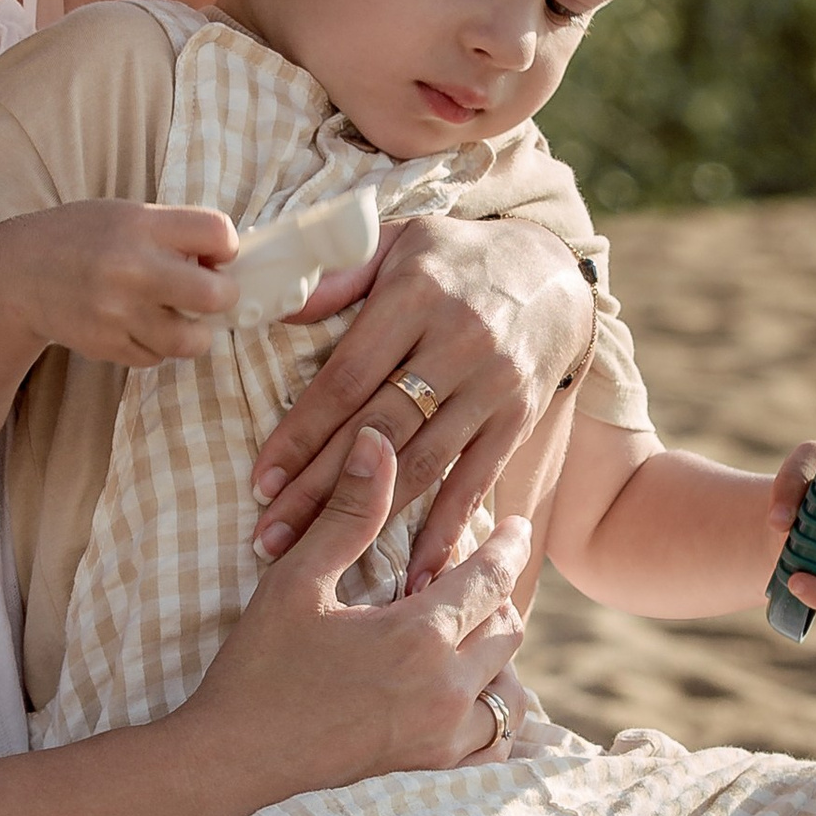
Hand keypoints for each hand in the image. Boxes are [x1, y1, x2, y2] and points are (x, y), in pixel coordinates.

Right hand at [0, 201, 237, 368]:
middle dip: (222, 295)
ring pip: (191, 340)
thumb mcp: (126, 215)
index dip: (226, 247)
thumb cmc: (82, 238)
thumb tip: (227, 265)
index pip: (218, 233)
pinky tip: (139, 326)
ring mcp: (118, 312)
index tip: (214, 255)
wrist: (18, 273)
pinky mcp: (105, 345)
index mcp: (141, 225)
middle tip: (208, 292)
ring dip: (193, 331)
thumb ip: (173, 233)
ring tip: (177, 315)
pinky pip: (156, 358)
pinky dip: (156, 346)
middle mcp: (132, 268)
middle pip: (217, 295)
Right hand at [195, 429, 531, 795]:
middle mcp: (446, 689)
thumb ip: (349, 512)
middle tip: (473, 576)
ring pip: (509, 687)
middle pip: (508, 628)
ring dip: (497, 655)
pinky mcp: (431, 770)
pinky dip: (492, 713)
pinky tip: (467, 694)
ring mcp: (444, 738)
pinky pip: (494, 740)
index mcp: (419, 635)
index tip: (517, 524)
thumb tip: (379, 440)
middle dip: (497, 595)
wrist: (233, 761)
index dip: (507, 545)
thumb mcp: (296, 581)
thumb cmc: (258, 667)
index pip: (490, 578)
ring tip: (467, 635)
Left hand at [248, 214, 588, 585]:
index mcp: (415, 295)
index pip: (347, 377)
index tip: (261, 480)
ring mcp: (493, 385)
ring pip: (421, 463)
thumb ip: (339, 274)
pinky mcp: (518, 419)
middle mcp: (458, 342)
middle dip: (319, 489)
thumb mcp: (399, 240)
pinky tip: (414, 575)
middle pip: (377, 430)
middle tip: (269, 536)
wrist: (553, 272)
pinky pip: (475, 482)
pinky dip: (445, 531)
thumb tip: (275, 305)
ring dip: (367, 518)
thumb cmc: (456, 258)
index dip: (301, 433)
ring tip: (317, 555)